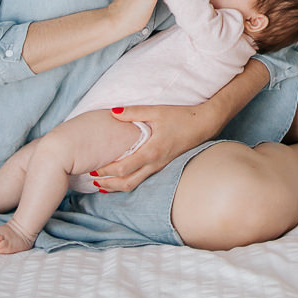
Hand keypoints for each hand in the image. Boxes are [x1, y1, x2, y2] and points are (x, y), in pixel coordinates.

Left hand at [92, 103, 222, 191]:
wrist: (205, 124)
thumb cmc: (182, 117)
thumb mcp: (158, 111)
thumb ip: (134, 112)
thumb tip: (113, 112)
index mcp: (152, 151)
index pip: (124, 168)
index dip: (107, 171)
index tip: (93, 168)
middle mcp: (155, 163)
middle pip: (127, 182)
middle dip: (108, 184)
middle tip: (92, 180)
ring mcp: (160, 166)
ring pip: (135, 184)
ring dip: (117, 186)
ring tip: (102, 184)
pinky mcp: (163, 165)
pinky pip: (142, 179)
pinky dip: (128, 181)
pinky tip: (121, 178)